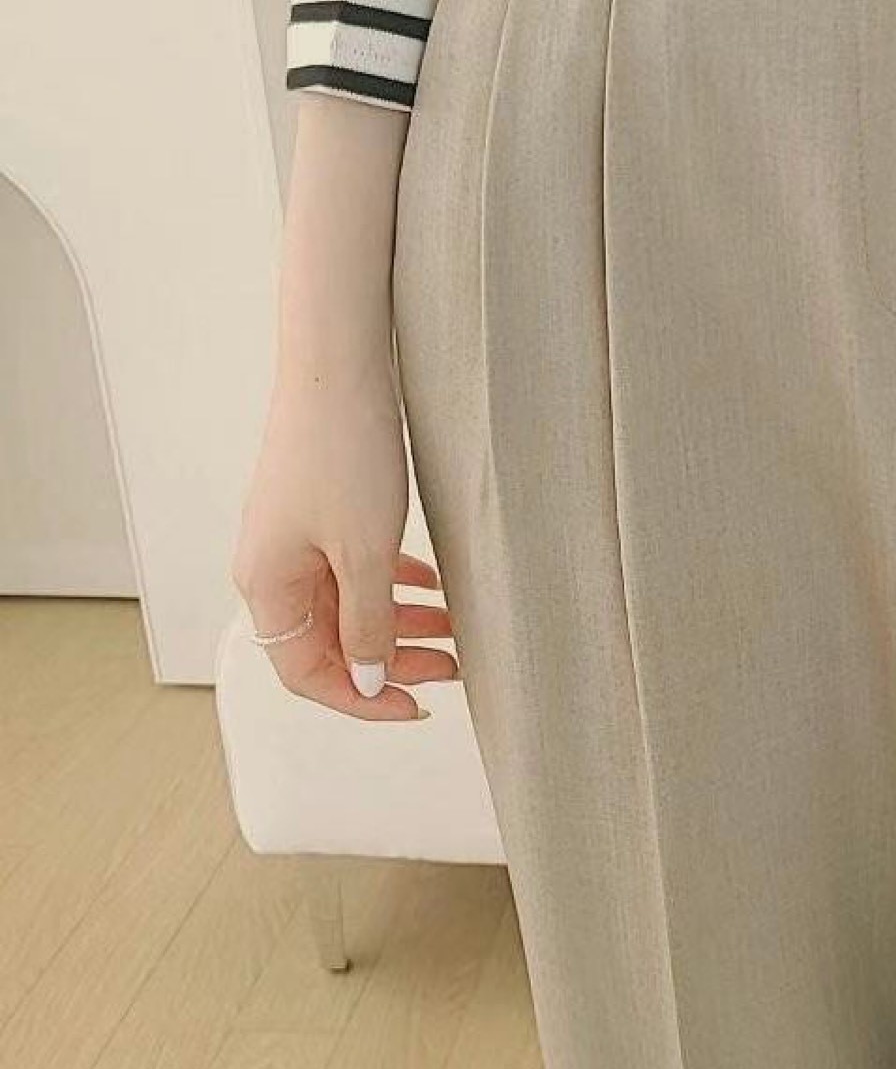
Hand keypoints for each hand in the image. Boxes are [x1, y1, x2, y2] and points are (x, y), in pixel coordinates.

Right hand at [230, 356, 456, 719]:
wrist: (339, 364)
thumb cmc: (345, 451)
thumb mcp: (365, 552)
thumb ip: (367, 623)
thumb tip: (368, 680)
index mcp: (266, 585)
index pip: (306, 673)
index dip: (362, 699)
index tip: (416, 705)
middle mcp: (270, 565)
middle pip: (328, 641)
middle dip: (390, 661)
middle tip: (451, 668)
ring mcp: (292, 535)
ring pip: (346, 602)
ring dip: (398, 621)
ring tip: (454, 627)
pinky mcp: (318, 507)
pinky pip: (352, 564)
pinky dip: (391, 581)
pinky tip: (432, 583)